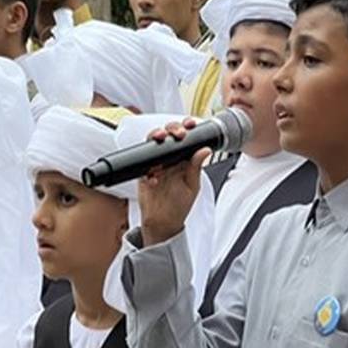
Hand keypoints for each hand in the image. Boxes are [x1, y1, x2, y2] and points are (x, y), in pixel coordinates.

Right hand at [137, 119, 208, 246]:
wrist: (163, 222)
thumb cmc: (179, 205)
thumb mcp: (192, 186)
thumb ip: (196, 167)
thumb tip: (205, 150)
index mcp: (185, 160)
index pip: (186, 139)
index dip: (187, 128)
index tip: (190, 125)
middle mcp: (170, 159)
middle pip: (169, 135)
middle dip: (173, 128)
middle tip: (178, 133)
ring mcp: (156, 164)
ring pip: (154, 142)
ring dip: (157, 136)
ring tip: (162, 138)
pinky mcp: (143, 172)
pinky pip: (143, 162)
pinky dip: (148, 167)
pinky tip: (154, 176)